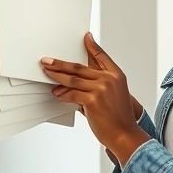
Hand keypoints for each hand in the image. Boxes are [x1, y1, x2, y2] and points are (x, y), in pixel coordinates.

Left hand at [40, 33, 149, 165]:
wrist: (125, 134)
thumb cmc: (119, 118)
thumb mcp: (114, 95)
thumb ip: (98, 85)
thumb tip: (74, 82)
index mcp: (116, 75)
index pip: (101, 56)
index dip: (92, 46)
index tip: (86, 37)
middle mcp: (109, 79)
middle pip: (79, 67)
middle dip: (61, 63)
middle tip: (48, 61)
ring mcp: (101, 89)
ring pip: (72, 79)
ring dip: (57, 75)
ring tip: (47, 72)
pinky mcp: (92, 100)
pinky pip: (72, 94)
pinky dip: (62, 94)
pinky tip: (56, 93)